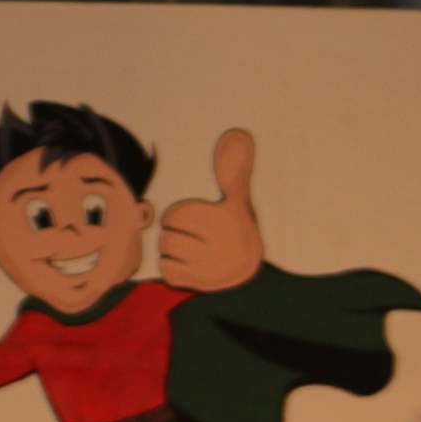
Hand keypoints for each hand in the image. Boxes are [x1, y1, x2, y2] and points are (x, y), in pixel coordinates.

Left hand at [159, 129, 264, 291]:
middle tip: (197, 240)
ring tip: (196, 253)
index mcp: (224, 221)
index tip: (199, 223)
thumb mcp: (238, 201)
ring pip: (166, 254)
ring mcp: (211, 270)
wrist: (254, 277)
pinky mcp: (202, 287)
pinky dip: (175, 271)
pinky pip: (168, 273)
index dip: (180, 217)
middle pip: (167, 237)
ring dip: (175, 254)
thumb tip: (237, 134)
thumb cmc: (238, 233)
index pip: (173, 217)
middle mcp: (220, 247)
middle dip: (176, 236)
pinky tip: (192, 267)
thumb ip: (233, 171)